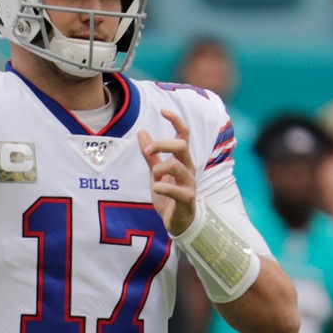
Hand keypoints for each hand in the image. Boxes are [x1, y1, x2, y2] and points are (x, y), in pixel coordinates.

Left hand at [138, 109, 196, 235]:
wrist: (177, 222)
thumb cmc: (169, 195)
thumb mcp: (156, 173)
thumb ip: (151, 155)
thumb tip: (142, 131)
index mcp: (182, 160)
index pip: (184, 134)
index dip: (176, 120)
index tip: (163, 110)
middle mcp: (189, 169)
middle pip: (182, 146)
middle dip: (162, 144)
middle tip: (147, 152)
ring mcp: (190, 184)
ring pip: (178, 165)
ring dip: (160, 168)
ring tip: (154, 178)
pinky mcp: (188, 199)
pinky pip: (176, 189)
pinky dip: (163, 187)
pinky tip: (157, 188)